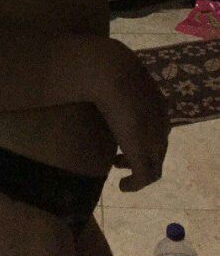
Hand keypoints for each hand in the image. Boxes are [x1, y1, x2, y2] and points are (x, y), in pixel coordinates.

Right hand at [94, 39, 170, 191]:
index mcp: (157, 103)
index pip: (158, 126)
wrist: (110, 70)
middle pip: (157, 147)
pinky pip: (145, 176)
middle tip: (118, 161)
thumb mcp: (112, 76)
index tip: (122, 139)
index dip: (143, 136)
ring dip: (137, 170)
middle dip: (140, 156)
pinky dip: (135, 184)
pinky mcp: (141, 151)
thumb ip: (111, 81)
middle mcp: (160, 122)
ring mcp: (152, 137)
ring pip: (153, 163)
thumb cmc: (105, 68)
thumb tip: (95, 79)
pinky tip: (122, 186)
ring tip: (119, 170)